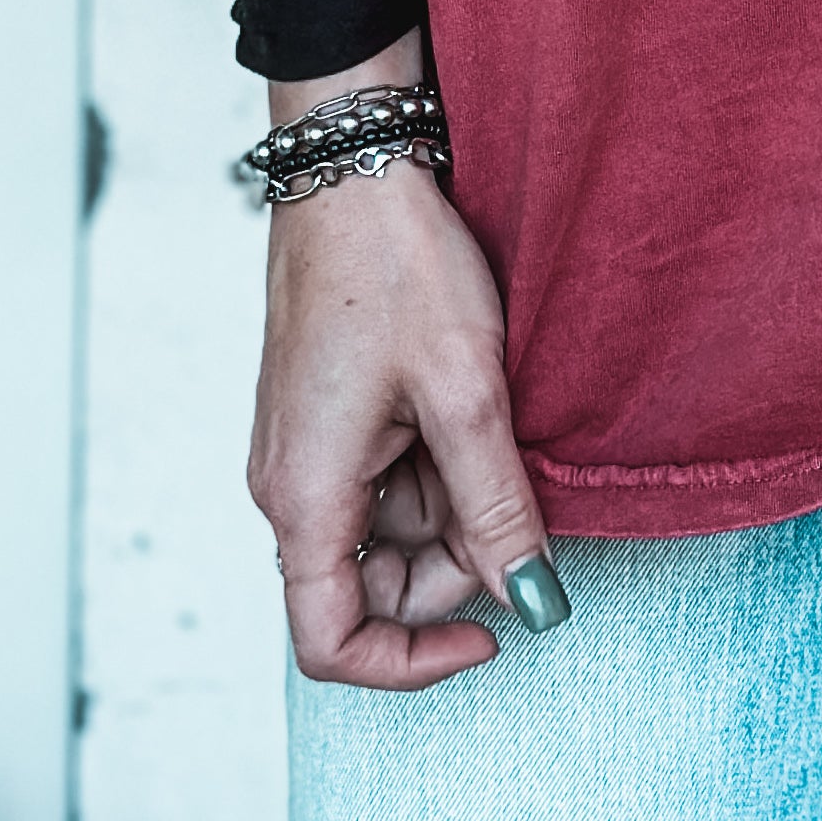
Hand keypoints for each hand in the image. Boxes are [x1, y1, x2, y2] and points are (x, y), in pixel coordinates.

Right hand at [246, 36, 563, 690]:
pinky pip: (388, 477)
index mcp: (304, 496)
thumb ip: (494, 507)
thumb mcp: (465, 391)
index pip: (332, 642)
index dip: (414, 660)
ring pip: (389, 529)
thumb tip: (529, 598)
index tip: (498, 629)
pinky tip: (475, 402)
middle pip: (372, 586)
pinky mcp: (330, 413)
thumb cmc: (394, 263)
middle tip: (519, 487)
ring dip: (455, 503)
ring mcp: (308, 448)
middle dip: (455, 564)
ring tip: (497, 419)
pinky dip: (441, 462)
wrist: (354, 160)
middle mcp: (292, 485)